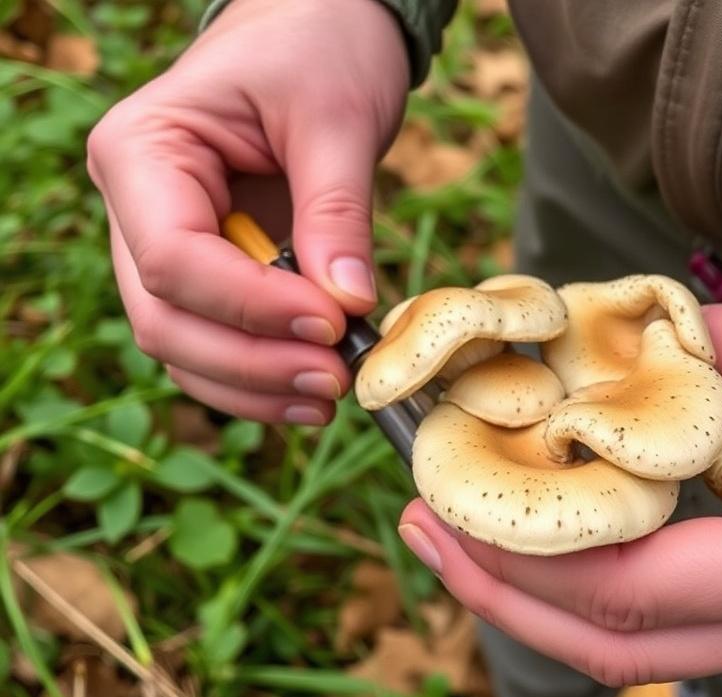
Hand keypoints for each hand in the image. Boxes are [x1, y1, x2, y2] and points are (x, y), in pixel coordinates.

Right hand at [86, 0, 409, 424]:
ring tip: (328, 396)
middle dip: (251, 362)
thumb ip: (336, 213)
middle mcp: (134, 205)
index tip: (333, 323)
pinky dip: (256, 375)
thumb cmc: (317, 49)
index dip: (251, 307)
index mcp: (141, 151)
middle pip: (165, 317)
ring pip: (182, 343)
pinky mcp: (203, 270)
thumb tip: (348, 305)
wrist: (314, 30)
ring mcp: (161, 243)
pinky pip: (212, 339)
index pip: (173, 259)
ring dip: (253, 384)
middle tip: (334, 380)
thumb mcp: (337, 119)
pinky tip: (308, 392)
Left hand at [399, 297, 721, 685]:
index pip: (638, 587)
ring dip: (546, 601)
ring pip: (646, 649)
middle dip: (508, 594)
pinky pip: (683, 625)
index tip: (451, 509)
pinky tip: (559, 543)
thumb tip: (635, 338)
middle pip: (622, 644)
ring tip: (466, 538)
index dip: (530, 556)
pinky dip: (605, 594)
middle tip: (426, 532)